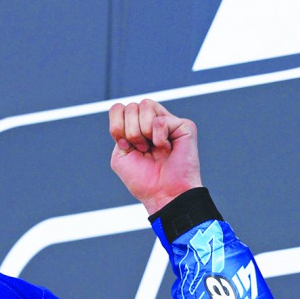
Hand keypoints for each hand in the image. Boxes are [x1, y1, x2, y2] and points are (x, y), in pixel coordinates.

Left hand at [108, 99, 201, 216]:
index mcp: (135, 127)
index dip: (116, 125)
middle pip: (130, 106)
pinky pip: (160, 120)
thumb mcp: (120, 156)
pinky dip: (158, 138)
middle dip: (130, 132)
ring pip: (146, 104)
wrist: (163, 194)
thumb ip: (118, 131)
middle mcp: (151, 121)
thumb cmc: (144, 180)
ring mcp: (168, 121)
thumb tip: (127, 110)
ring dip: (142, 132)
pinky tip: (166, 149)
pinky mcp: (184, 125)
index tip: (124, 146)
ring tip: (152, 148)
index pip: (118, 108)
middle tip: (142, 150)